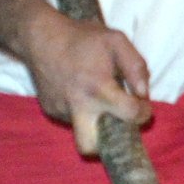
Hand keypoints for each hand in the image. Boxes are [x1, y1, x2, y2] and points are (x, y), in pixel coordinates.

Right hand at [17, 5, 151, 152]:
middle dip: (106, 145)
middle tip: (117, 124)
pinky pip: (72, 118)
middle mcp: (77, 105)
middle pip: (89, 147)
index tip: (142, 106)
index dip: (143, 113)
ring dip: (96, 120)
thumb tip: (143, 94)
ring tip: (97, 95)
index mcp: (98, 88)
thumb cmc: (82, 38)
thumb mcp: (117, 41)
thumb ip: (136, 67)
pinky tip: (80, 89)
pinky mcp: (50, 109)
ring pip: (83, 129)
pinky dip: (81, 110)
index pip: (130, 116)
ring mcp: (61, 110)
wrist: (40, 37)